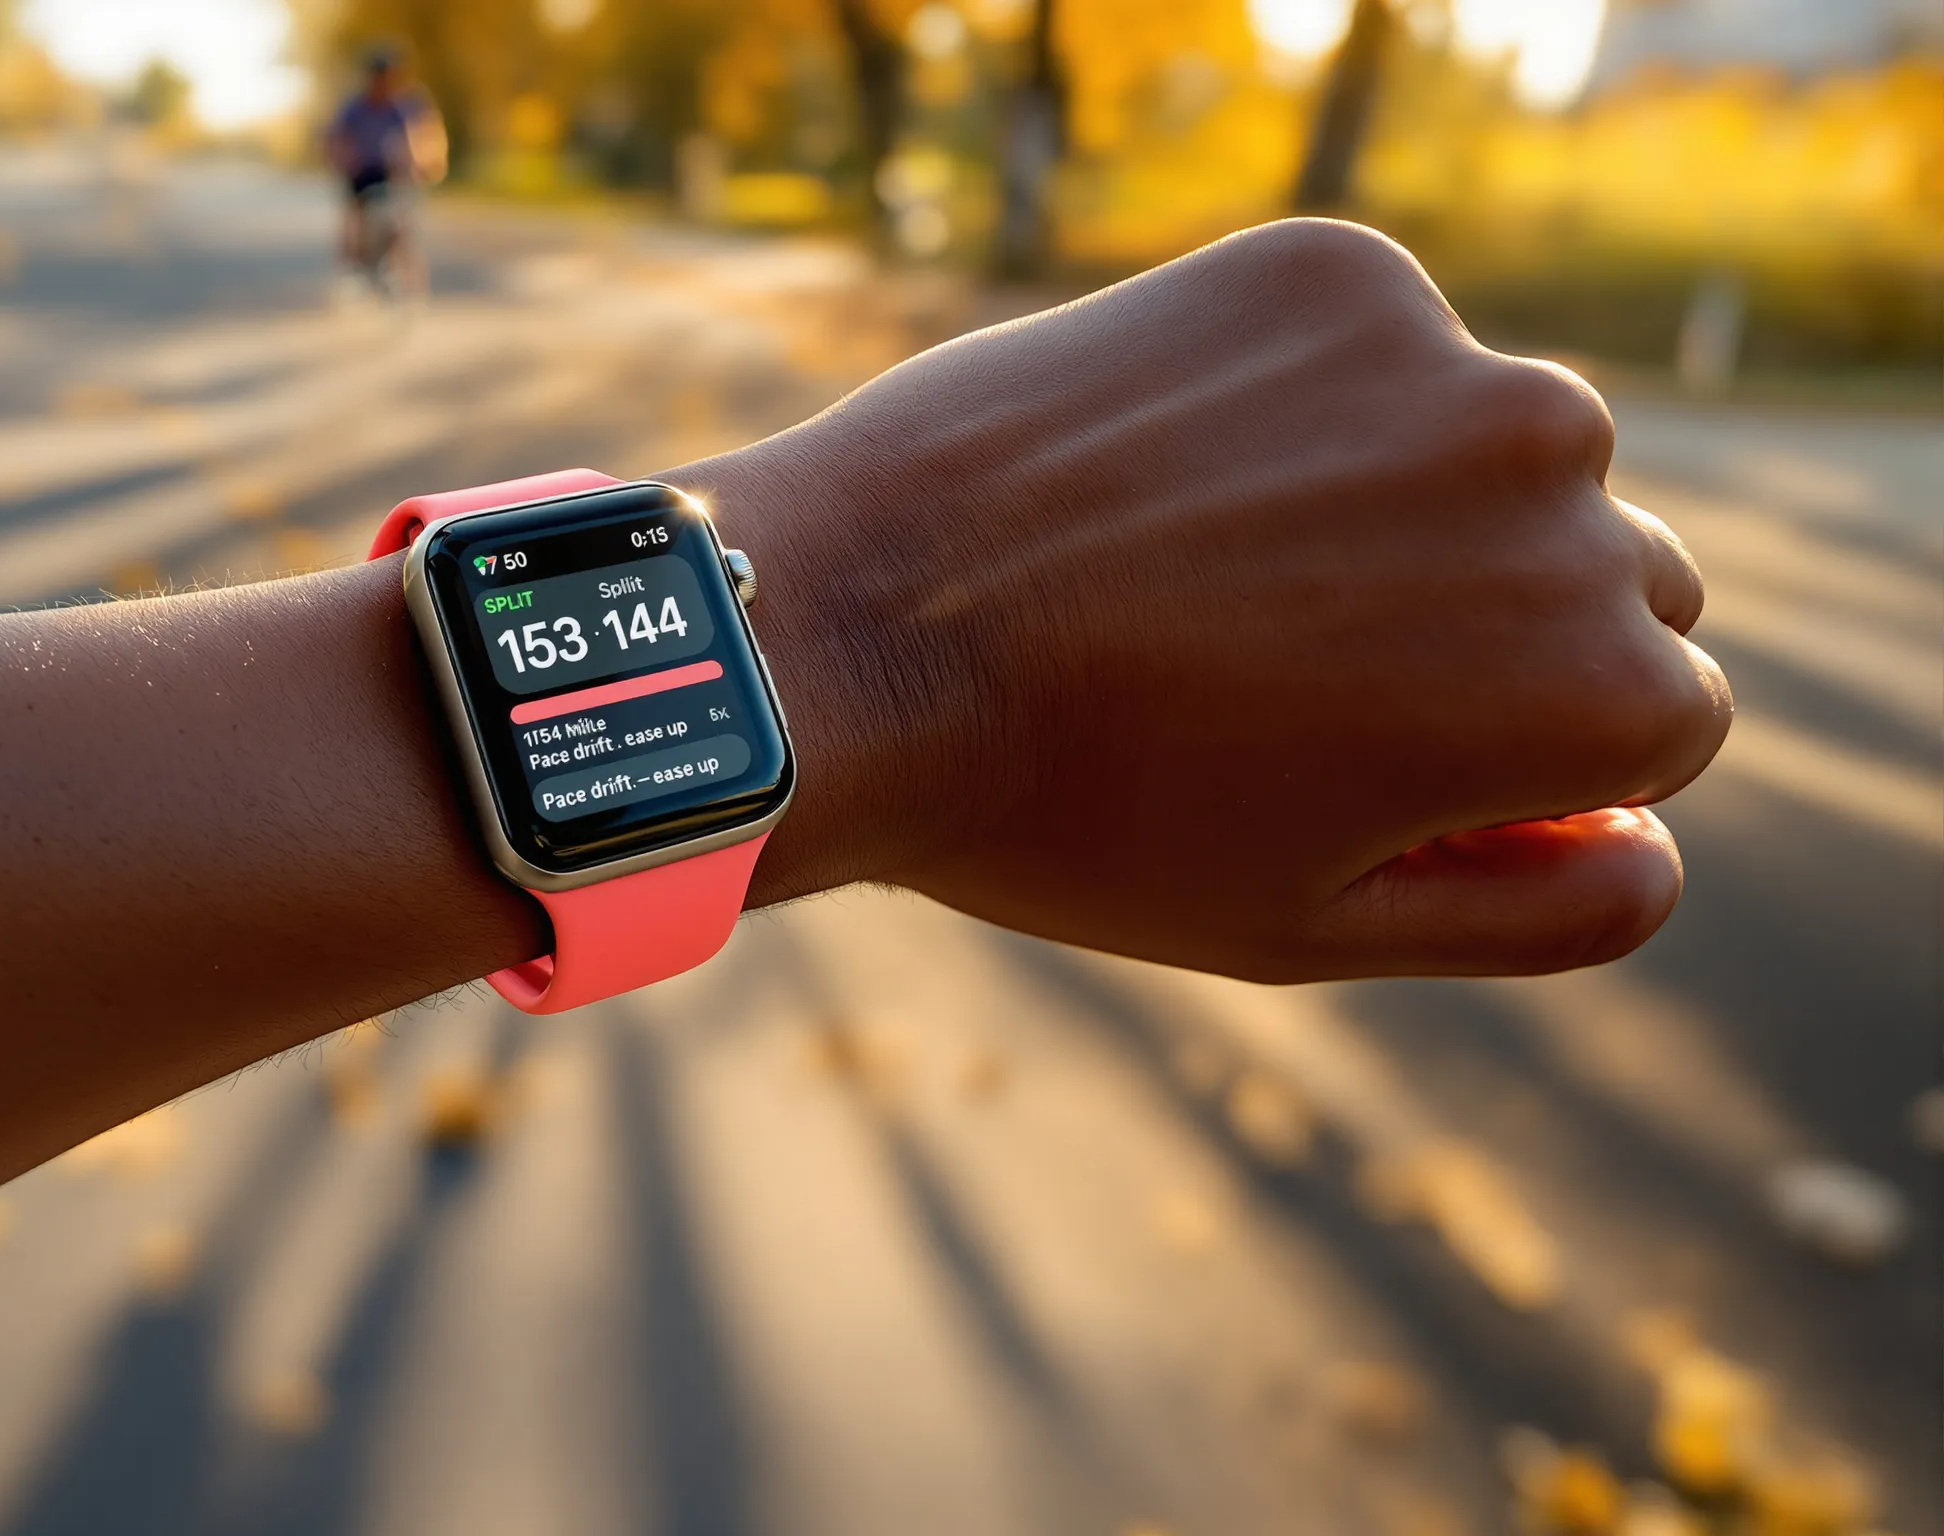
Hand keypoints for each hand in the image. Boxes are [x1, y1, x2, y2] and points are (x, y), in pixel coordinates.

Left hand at [705, 219, 1729, 981]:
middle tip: (1286, 673)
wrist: (854, 631)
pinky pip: (1379, 349)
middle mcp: (1565, 497)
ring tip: (1216, 572)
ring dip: (1412, 502)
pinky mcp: (1334, 271)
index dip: (1514, 763)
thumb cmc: (1073, 813)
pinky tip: (1168, 474)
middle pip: (1607, 575)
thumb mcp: (1315, 925)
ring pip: (1500, 449)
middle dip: (1492, 629)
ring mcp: (1448, 362)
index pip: (1656, 724)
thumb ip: (1536, 910)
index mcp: (1595, 686)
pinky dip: (1307, 401)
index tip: (1371, 761)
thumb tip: (1654, 854)